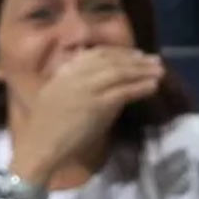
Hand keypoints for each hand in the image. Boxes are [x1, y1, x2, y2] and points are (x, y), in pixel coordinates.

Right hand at [7, 47, 166, 184]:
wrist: (39, 146)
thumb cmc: (48, 128)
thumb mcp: (57, 95)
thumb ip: (74, 83)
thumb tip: (97, 77)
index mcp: (65, 72)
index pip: (96, 54)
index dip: (118, 52)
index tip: (134, 54)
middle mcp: (76, 75)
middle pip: (111, 60)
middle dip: (135, 59)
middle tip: (154, 60)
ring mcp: (86, 89)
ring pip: (119, 73)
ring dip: (142, 71)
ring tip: (159, 71)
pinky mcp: (96, 105)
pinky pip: (122, 92)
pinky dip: (139, 88)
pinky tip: (152, 86)